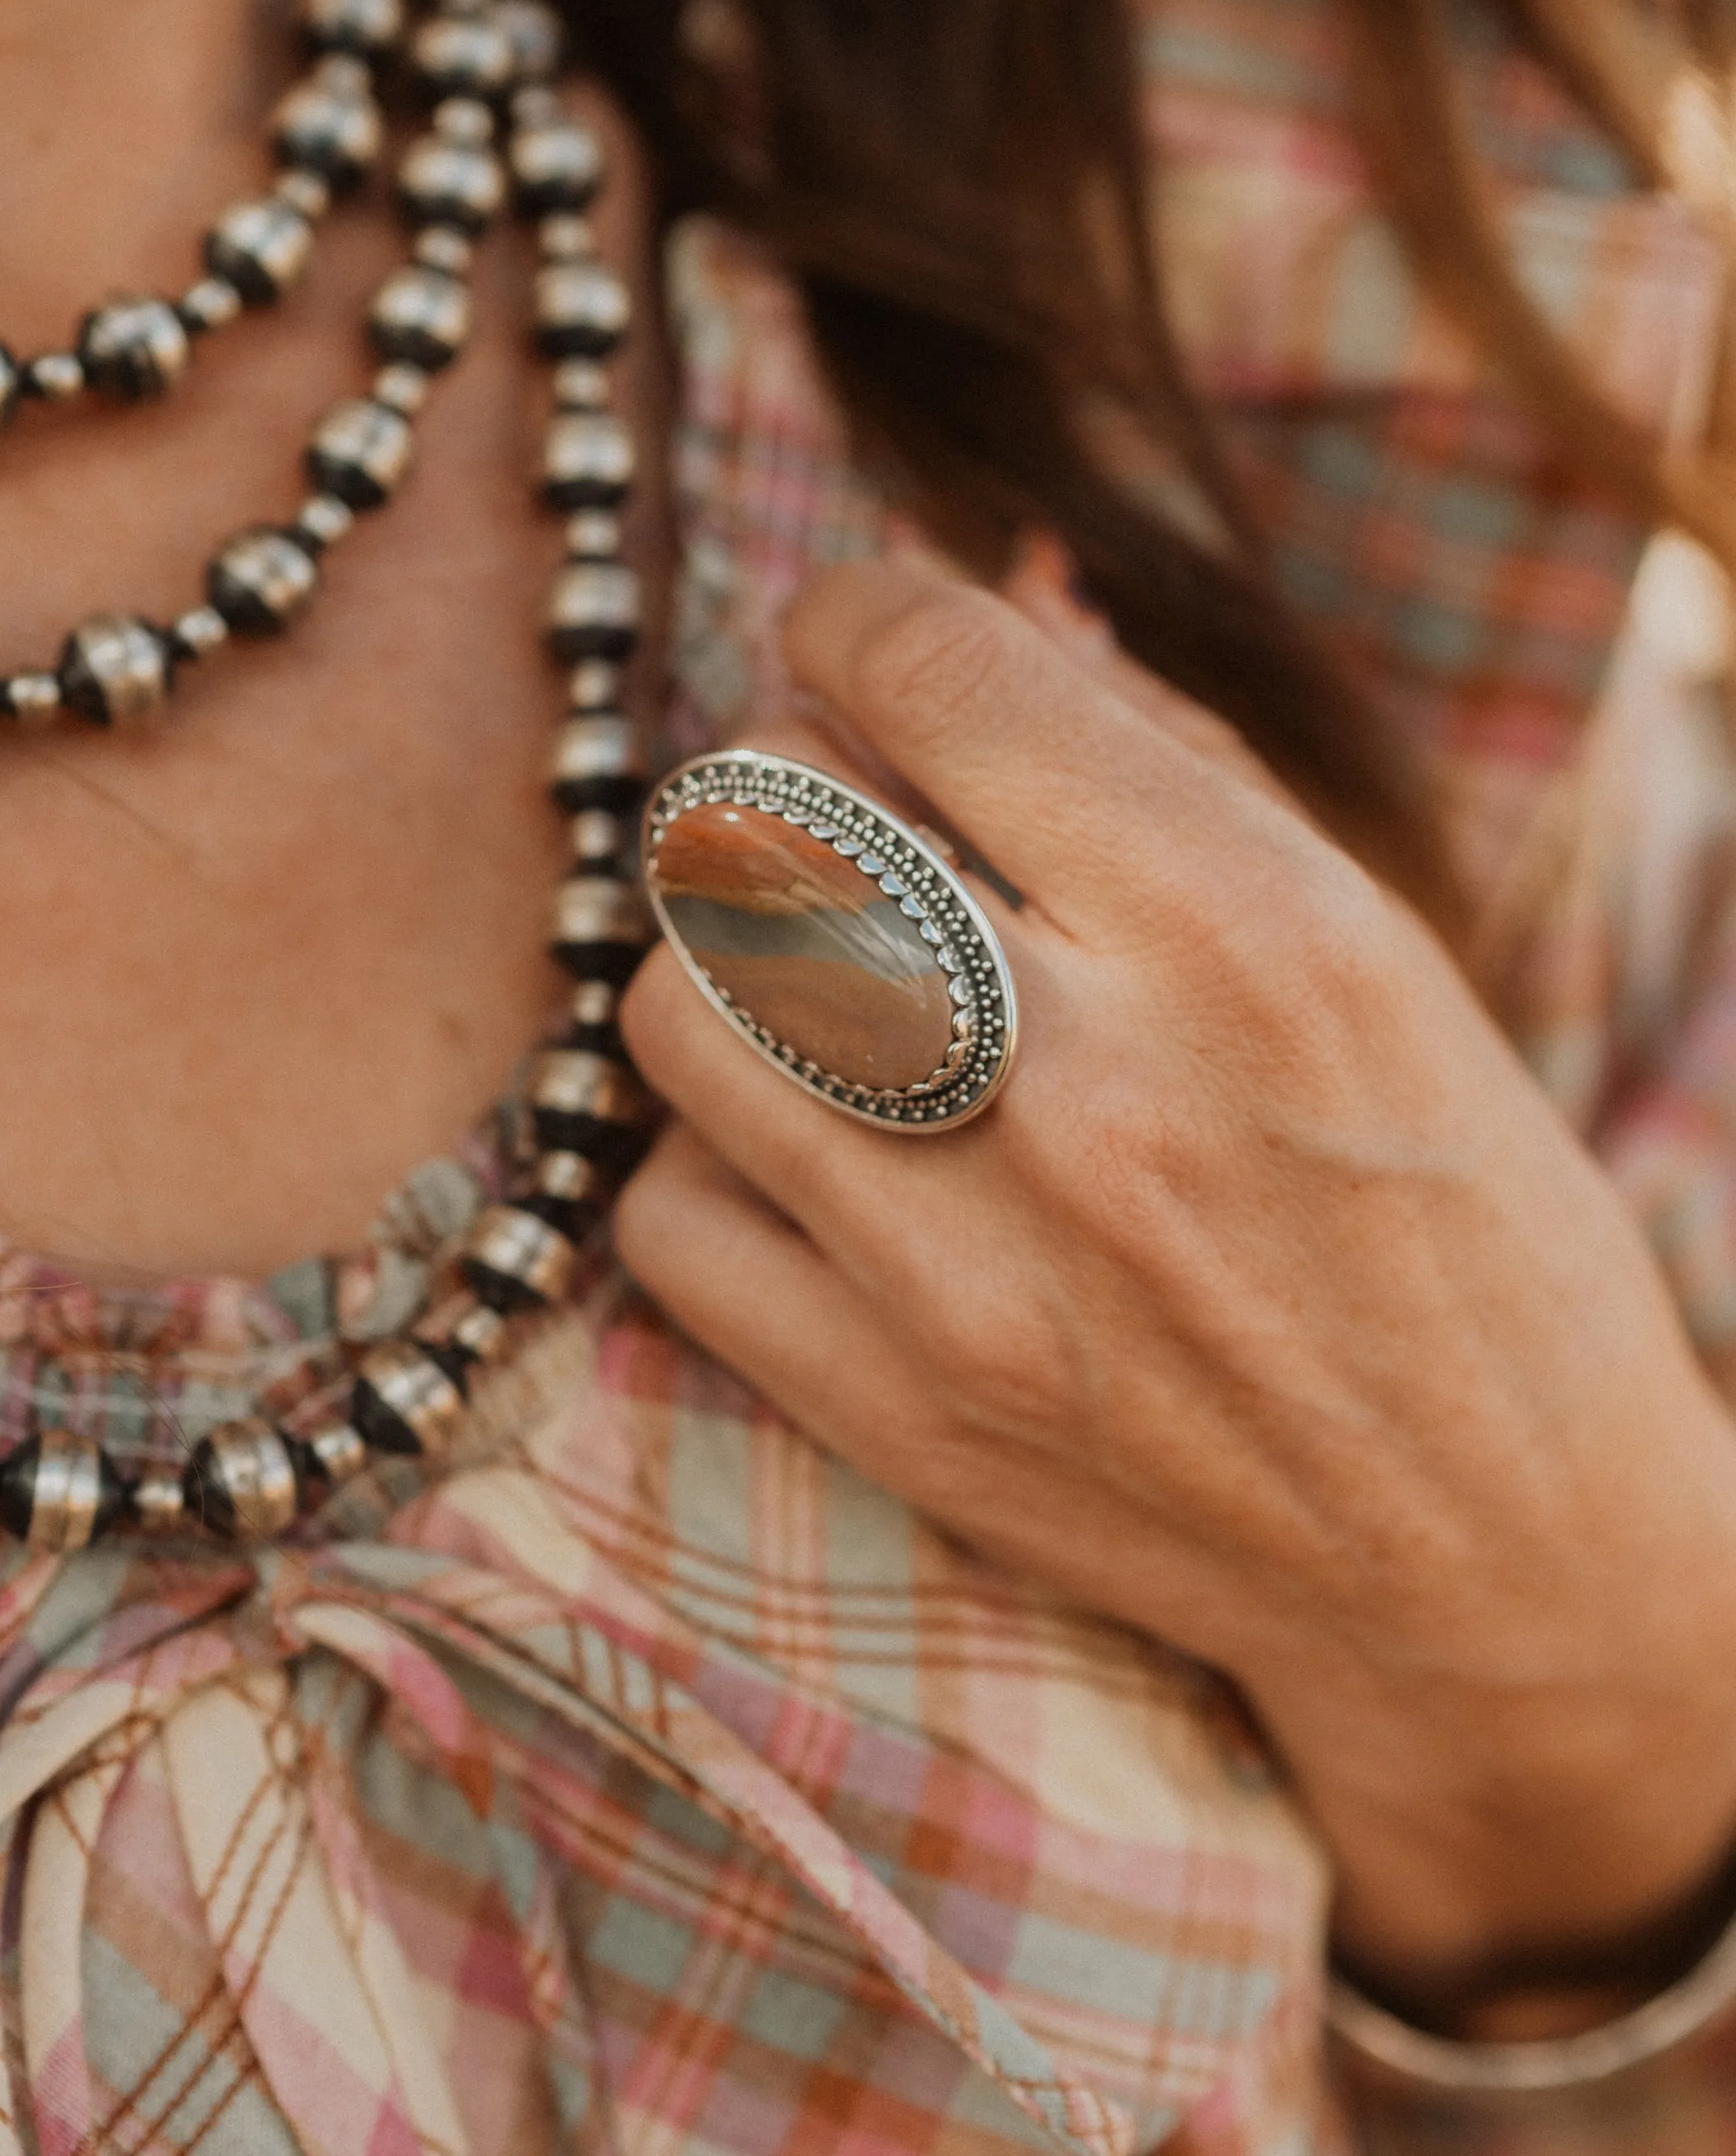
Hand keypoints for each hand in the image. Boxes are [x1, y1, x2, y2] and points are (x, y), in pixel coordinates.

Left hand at [616, 561, 1735, 2014]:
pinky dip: (717, 1158)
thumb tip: (985, 598)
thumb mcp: (1374, 944)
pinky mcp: (893, 1410)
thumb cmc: (1453, 1217)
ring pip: (674, 1003)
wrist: (1493, 1558)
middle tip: (845, 826)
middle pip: (757, 817)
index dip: (860, 617)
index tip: (865, 649)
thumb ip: (1164, 761)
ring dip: (728, 966)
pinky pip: (663, 1211)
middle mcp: (1095, 1087)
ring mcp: (972, 1267)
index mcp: (1252, 931)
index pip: (928, 667)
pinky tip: (814, 1159)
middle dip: (783, 781)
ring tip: (823, 997)